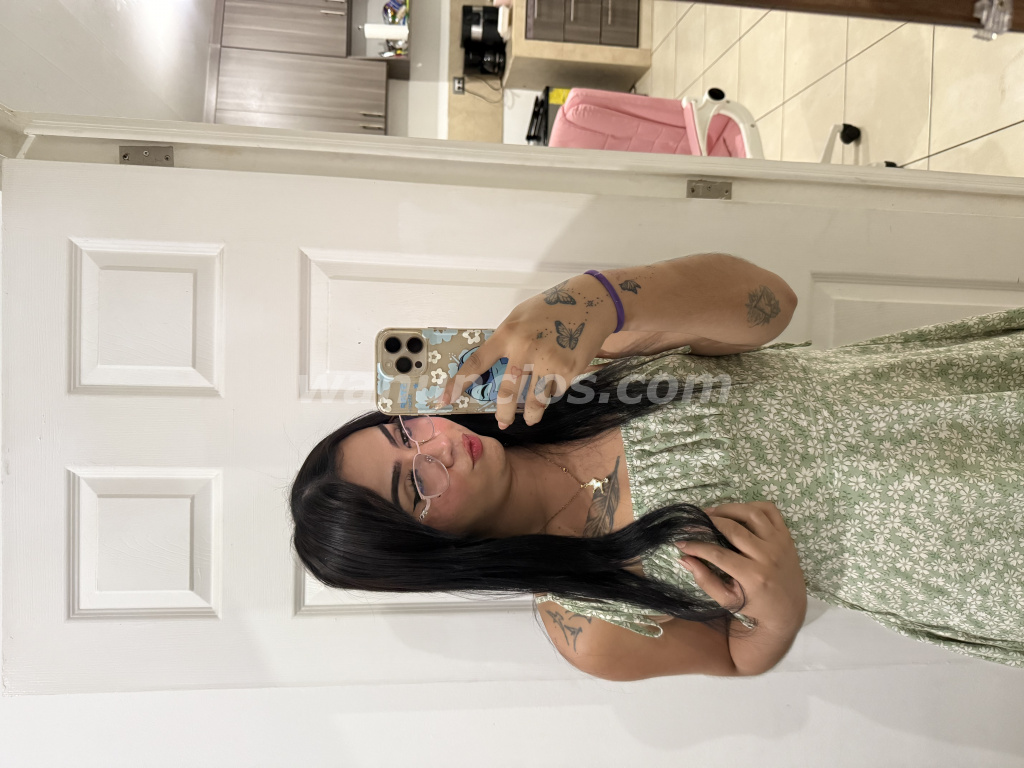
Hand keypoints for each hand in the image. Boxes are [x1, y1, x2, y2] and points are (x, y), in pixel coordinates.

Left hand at [439, 275, 617, 427]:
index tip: (446, 399)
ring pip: (534, 401)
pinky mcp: (568, 370)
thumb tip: (496, 363)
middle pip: (508, 393)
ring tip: (530, 419)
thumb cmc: (552, 307)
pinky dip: (551, 394)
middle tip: (502, 421)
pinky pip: (554, 392)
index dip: (459, 384)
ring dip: (531, 414)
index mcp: (508, 334)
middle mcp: (525, 349)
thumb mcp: (520, 316)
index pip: (476, 363)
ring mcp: (548, 362)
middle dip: (504, 413)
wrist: (592, 302)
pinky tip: (552, 390)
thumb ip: (506, 339)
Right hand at [676, 502, 805, 631]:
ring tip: (713, 513)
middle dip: (709, 522)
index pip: (718, 553)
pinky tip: (738, 512)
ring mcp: (779, 543)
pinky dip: (752, 505)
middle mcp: (768, 556)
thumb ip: (705, 580)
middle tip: (694, 522)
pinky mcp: (786, 536)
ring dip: (729, 509)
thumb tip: (684, 559)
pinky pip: (770, 510)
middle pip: (733, 528)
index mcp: (753, 576)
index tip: (681, 542)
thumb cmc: (755, 606)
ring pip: (752, 513)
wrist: (789, 609)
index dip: (696, 545)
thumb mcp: (728, 600)